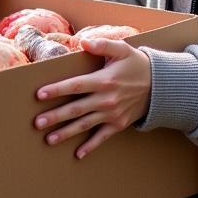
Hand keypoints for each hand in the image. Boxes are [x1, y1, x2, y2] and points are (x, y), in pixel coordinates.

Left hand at [34, 37, 151, 158]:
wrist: (160, 86)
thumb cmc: (136, 65)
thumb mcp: (122, 49)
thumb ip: (102, 45)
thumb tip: (83, 42)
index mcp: (103, 80)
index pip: (75, 86)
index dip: (57, 90)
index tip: (39, 95)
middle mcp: (105, 100)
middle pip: (76, 109)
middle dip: (55, 116)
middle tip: (37, 123)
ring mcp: (111, 114)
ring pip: (84, 125)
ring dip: (66, 133)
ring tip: (48, 140)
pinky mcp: (118, 124)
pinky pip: (102, 137)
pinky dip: (90, 146)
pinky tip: (77, 154)